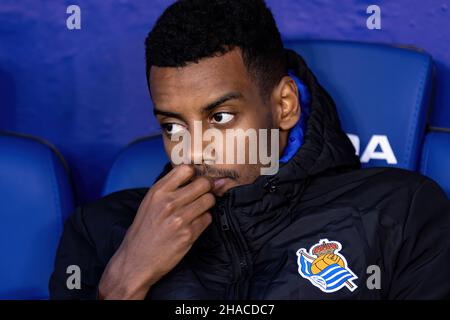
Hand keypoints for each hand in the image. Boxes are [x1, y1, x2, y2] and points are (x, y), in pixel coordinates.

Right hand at [98, 164, 215, 298]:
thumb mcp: (149, 203)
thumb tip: (196, 175)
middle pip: (203, 183)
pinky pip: (208, 218)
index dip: (195, 173)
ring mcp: (180, 218)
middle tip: (204, 194)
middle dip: (207, 187)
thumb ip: (169, 189)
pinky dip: (204, 220)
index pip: (186, 168)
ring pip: (209, 200)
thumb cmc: (143, 231)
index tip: (195, 179)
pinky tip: (194, 224)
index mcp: (157, 191)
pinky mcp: (189, 234)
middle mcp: (169, 202)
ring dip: (207, 204)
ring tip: (198, 210)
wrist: (135, 261)